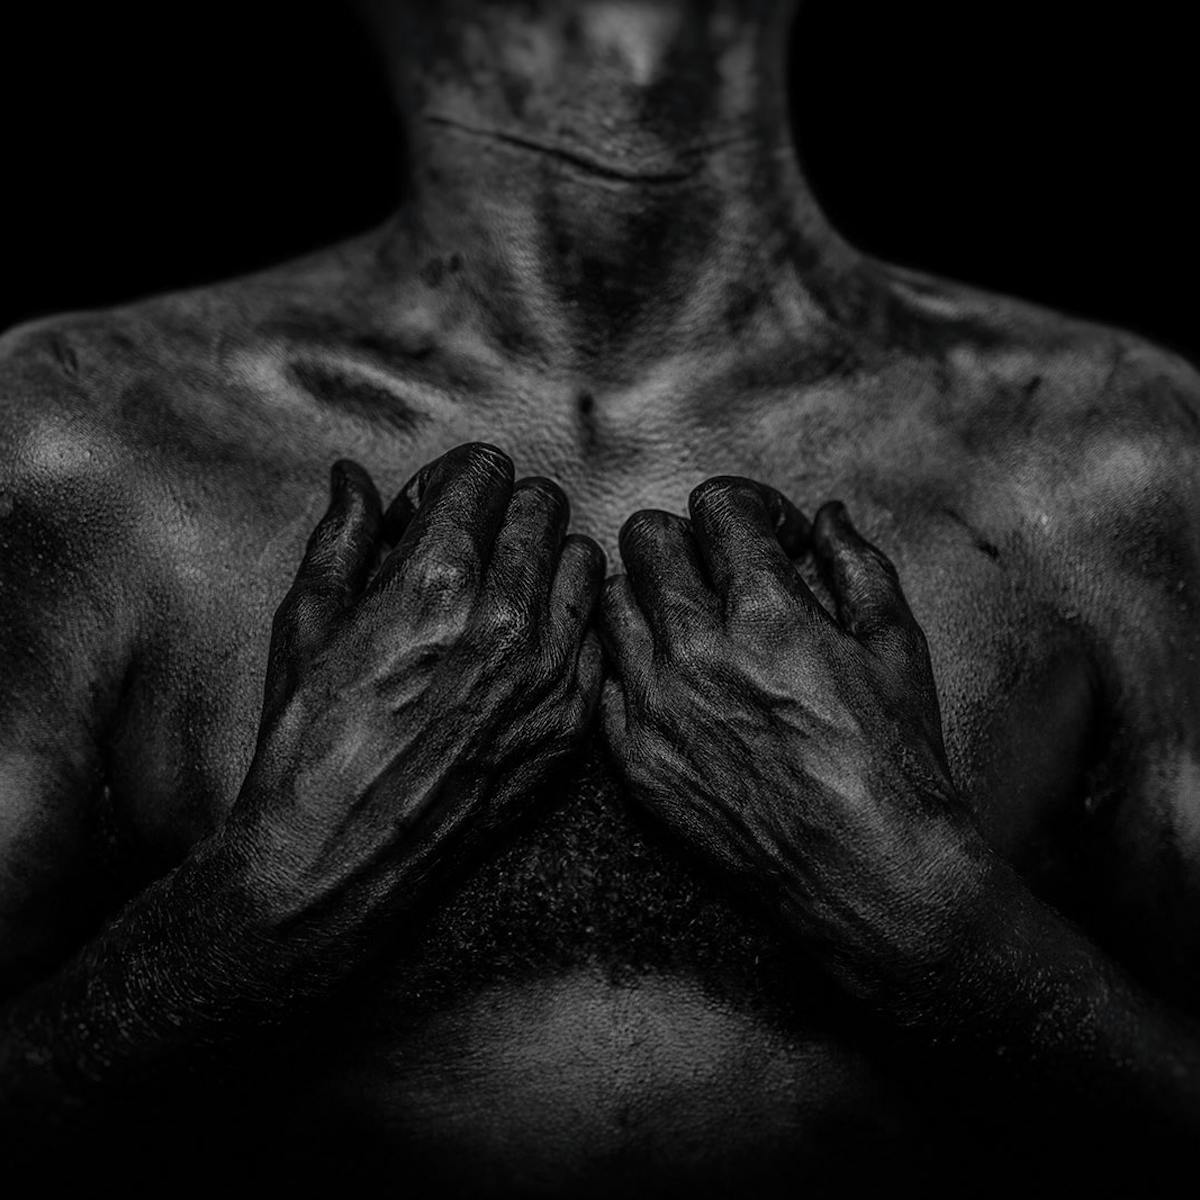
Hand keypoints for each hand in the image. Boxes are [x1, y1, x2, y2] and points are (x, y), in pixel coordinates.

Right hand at [218, 443, 603, 983]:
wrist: (341, 854)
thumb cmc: (311, 741)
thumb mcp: (305, 623)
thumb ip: (342, 535)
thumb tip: (353, 478)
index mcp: (436, 578)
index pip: (488, 469)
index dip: (452, 482)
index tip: (431, 516)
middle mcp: (505, 616)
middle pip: (543, 503)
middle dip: (500, 512)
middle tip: (466, 551)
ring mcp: (547, 671)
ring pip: (582, 559)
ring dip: (544, 560)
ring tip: (501, 593)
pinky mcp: (569, 719)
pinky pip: (595, 634)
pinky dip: (567, 625)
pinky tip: (523, 648)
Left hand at [599, 476, 988, 1003]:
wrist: (867, 870)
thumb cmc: (894, 760)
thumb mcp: (897, 646)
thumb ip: (857, 564)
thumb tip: (827, 516)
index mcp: (766, 614)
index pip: (716, 507)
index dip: (750, 509)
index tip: (771, 539)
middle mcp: (696, 652)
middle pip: (645, 538)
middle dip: (689, 540)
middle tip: (722, 572)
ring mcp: (656, 707)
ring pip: (610, 601)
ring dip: (649, 596)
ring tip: (691, 622)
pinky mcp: (636, 757)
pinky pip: (605, 678)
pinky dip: (634, 666)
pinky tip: (675, 681)